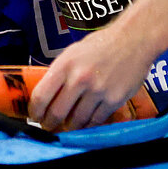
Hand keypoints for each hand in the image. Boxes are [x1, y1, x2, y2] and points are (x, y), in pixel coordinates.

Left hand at [27, 23, 159, 131]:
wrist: (132, 40)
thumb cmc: (101, 45)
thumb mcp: (72, 53)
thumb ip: (60, 73)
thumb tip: (47, 95)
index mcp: (64, 65)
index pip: (41, 96)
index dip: (35, 111)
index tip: (34, 116)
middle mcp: (79, 79)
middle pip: (57, 112)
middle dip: (49, 124)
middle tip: (48, 127)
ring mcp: (98, 91)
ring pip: (77, 120)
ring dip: (69, 128)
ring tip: (66, 128)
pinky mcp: (114, 100)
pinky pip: (96, 120)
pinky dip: (88, 125)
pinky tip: (84, 124)